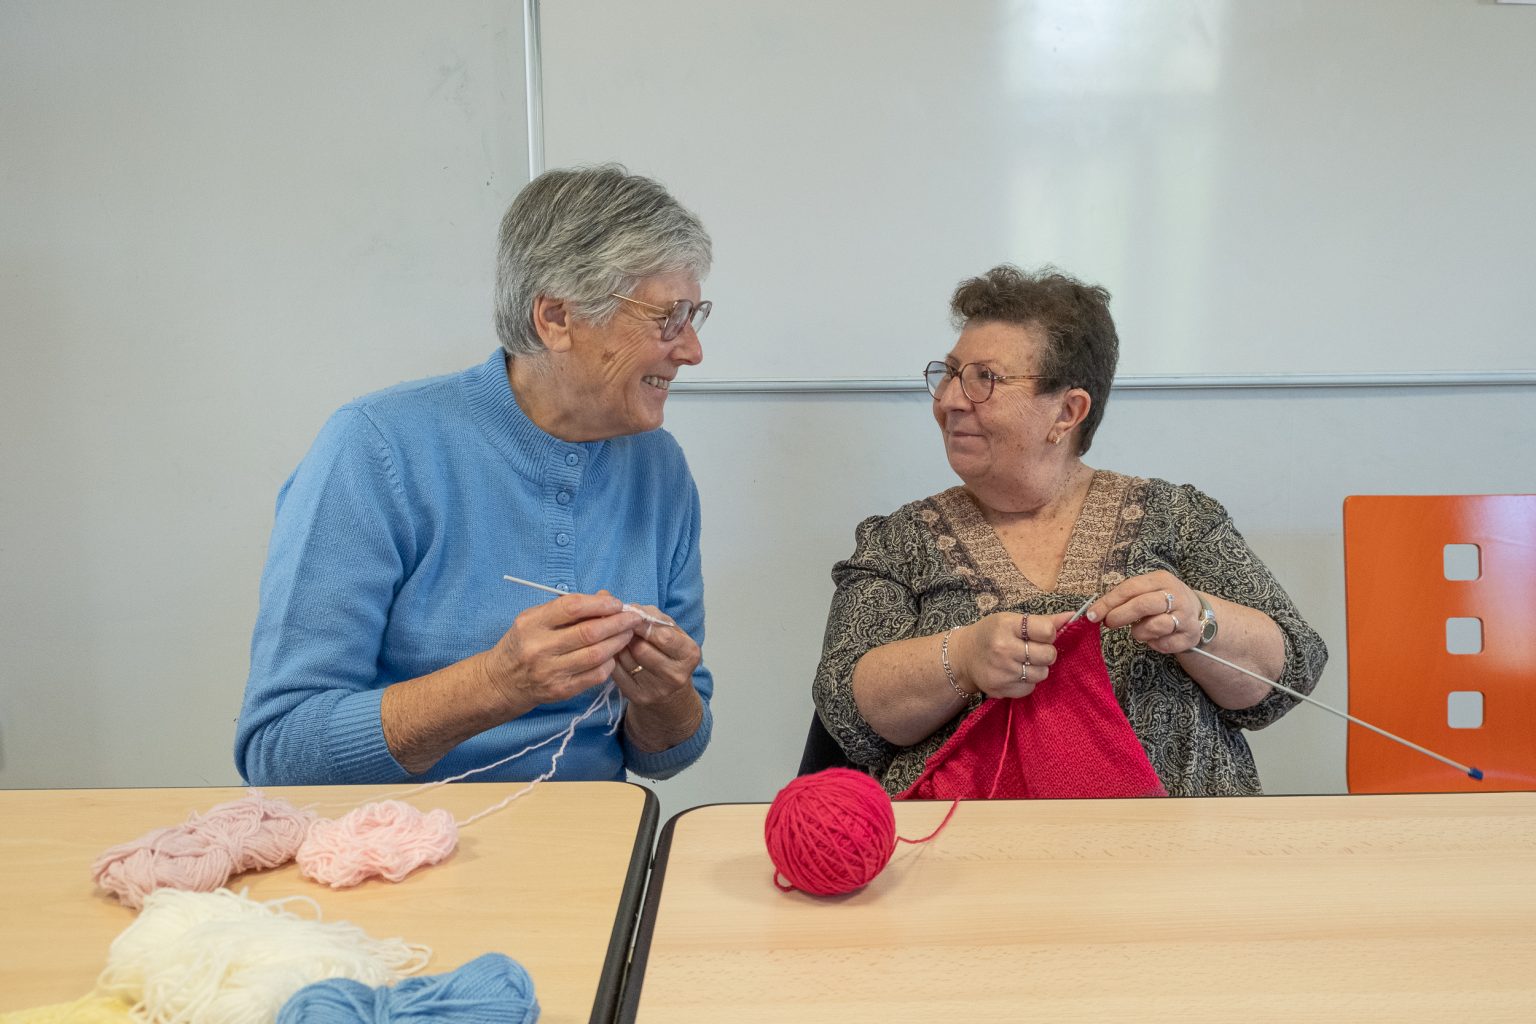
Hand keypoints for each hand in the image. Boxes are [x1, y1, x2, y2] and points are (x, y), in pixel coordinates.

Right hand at [481, 590, 640, 710]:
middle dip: (617, 623)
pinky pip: (594, 676)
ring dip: (618, 642)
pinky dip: (609, 663)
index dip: (600, 604)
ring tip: (628, 634)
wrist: (502, 680)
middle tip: (633, 618)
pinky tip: (613, 655)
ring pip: (596, 655)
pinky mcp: (560, 690)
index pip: (571, 607)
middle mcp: (539, 648)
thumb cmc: (524, 642)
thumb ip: (568, 607)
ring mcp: (550, 672)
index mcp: (532, 623)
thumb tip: (606, 598)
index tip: (617, 603)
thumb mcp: (536, 618)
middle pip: (589, 633)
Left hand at [613, 605, 700, 707]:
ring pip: (626, 659)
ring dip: (618, 645)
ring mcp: (657, 689)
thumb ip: (650, 614)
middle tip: (623, 628)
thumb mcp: (669, 630)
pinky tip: (616, 654)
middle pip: (641, 649)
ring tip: (621, 640)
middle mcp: (676, 675)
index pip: (664, 636)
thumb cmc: (668, 651)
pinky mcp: (639, 697)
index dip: (643, 624)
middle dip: (628, 635)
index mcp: (689, 653)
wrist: (669, 690)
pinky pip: (616, 672)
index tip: (631, 616)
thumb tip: (622, 606)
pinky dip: (613, 659)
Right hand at [950, 610, 1070, 698]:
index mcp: (1007, 625)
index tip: (1041, 635)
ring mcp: (1002, 671)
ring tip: (1024, 662)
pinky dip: (1027, 682)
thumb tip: (1073, 617)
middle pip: (1048, 655)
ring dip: (1037, 668)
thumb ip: (1043, 621)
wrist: (963, 656)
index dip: (1049, 634)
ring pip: (1041, 674)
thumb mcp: (1012, 620)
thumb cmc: (991, 634)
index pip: (1047, 631)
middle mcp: (1003, 648)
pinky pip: (1030, 688)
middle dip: (1046, 653)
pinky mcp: (1001, 689)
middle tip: (1034, 650)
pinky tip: (1015, 673)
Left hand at [1086, 571, 1201, 653]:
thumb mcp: (1147, 590)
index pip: (1130, 588)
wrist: (1198, 613)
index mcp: (1161, 579)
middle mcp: (1176, 596)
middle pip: (1142, 605)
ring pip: (1155, 626)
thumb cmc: (1162, 600)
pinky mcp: (1189, 636)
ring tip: (1138, 631)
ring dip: (1139, 632)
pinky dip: (1154, 644)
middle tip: (1108, 623)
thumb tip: (1096, 611)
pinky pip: (1165, 644)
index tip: (1092, 614)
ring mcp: (1185, 616)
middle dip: (1120, 616)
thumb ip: (1125, 598)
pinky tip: (1155, 638)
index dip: (1109, 602)